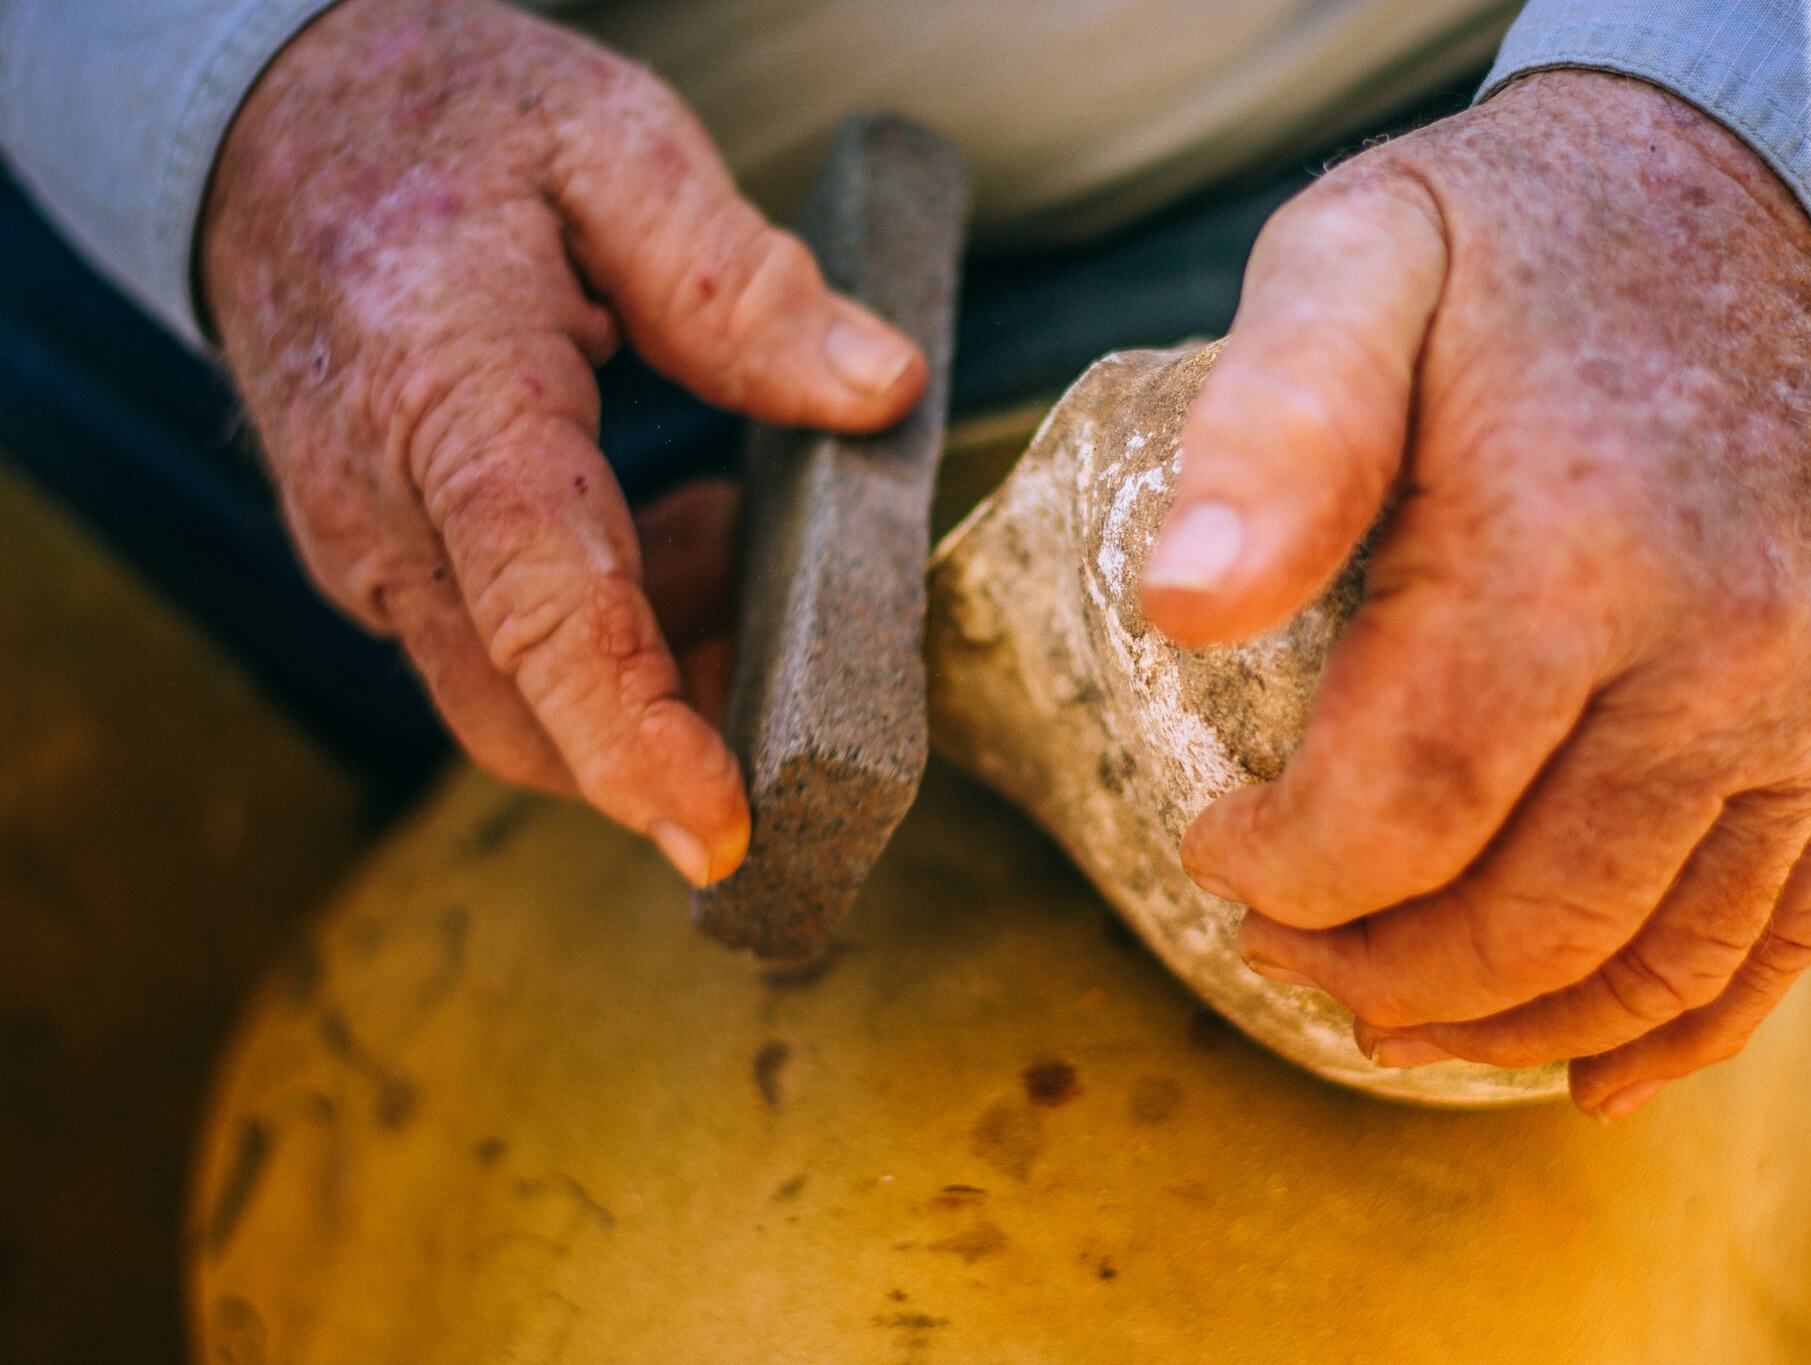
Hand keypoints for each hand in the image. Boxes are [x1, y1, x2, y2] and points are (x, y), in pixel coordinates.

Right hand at [201, 0, 924, 885]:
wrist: (269, 125)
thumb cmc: (443, 121)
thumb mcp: (609, 143)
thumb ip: (739, 279)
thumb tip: (877, 392)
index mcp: (448, 396)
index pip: (539, 608)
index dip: (634, 736)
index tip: (722, 832)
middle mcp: (385, 507)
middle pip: (525, 704)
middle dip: (671, 745)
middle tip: (809, 698)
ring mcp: (371, 550)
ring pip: (518, 696)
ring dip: (655, 675)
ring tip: (740, 542)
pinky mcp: (386, 561)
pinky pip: (504, 649)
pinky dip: (614, 632)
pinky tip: (680, 532)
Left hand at [1140, 72, 1810, 1117]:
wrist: (1725, 207)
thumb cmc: (1506, 248)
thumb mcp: (1357, 259)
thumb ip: (1271, 427)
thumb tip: (1180, 606)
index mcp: (1574, 551)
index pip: (1410, 806)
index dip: (1288, 868)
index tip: (1210, 845)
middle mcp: (1721, 651)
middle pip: (1530, 913)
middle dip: (1374, 964)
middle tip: (1269, 939)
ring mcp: (1801, 703)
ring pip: (1652, 956)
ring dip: (1501, 1022)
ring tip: (1380, 1013)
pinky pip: (1783, 928)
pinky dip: (1685, 1026)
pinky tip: (1586, 1073)